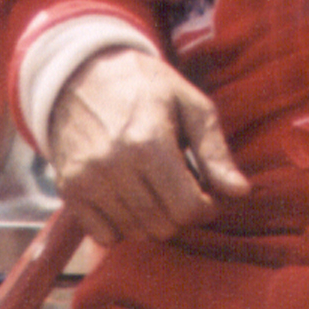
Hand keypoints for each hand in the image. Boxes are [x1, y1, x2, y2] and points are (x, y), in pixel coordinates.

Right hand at [46, 45, 248, 248]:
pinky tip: (129, 198)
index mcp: (148, 140)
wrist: (78, 73)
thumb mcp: (187, 102)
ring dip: (154, 220)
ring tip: (156, 189)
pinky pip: (103, 235)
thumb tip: (239, 192)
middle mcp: (113, 164)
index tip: (208, 194)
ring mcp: (86, 179)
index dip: (207, 208)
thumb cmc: (142, 85)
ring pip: (135, 233)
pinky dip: (121, 226)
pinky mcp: (68, 189)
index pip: (187, 208)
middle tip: (183, 190)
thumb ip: (214, 149)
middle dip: (182, 214)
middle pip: (163, 226)